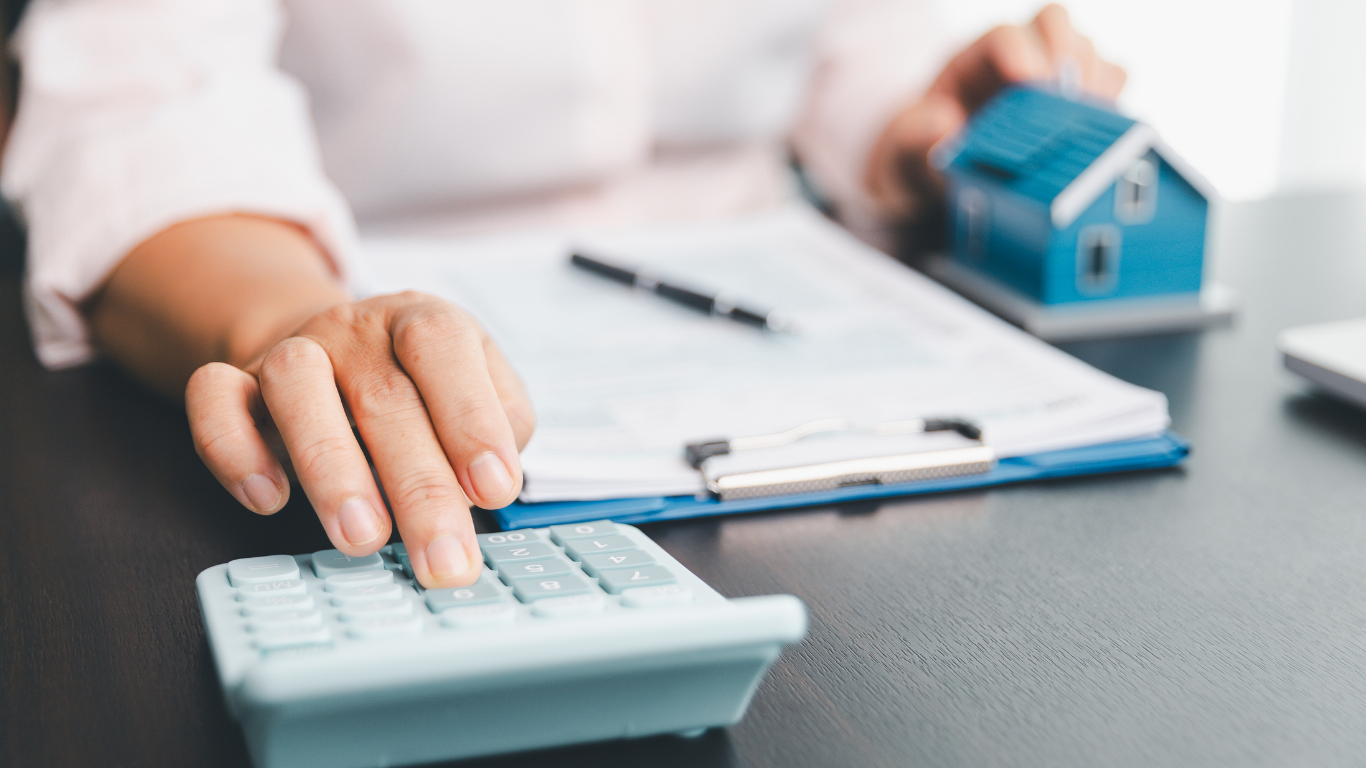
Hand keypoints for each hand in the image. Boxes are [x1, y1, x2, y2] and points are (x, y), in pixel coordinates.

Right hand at [185, 291, 535, 587]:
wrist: (334, 347)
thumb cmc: (421, 386)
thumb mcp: (477, 389)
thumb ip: (499, 424)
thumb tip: (491, 482)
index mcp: (420, 320)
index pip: (442, 346)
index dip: (470, 417)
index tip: (494, 489)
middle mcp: (355, 329)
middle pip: (384, 397)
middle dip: (419, 490)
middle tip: (443, 561)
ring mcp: (291, 350)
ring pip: (296, 386)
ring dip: (331, 468)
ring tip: (362, 538)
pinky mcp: (235, 382)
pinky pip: (214, 400)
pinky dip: (234, 450)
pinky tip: (269, 500)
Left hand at [867, 4, 1126, 225]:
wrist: (940, 163)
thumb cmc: (923, 145)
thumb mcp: (904, 143)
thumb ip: (915, 134)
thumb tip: (944, 126)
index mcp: (972, 57)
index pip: (1003, 35)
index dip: (1022, 51)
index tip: (1032, 82)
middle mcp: (1016, 53)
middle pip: (1054, 23)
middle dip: (1066, 54)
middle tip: (1068, 100)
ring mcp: (1049, 72)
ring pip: (1087, 50)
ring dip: (1093, 80)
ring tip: (1086, 119)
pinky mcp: (1075, 98)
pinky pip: (1109, 82)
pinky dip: (1110, 102)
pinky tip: (1099, 131)